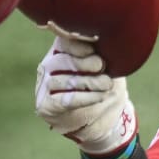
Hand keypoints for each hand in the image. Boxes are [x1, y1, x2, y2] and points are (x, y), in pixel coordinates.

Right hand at [34, 24, 136, 155]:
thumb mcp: (106, 65)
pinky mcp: (46, 106)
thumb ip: (104, 53)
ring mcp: (45, 86)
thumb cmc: (101, 84)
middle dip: (84, 63)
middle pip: (62, 61)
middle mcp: (49, 66)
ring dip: (88, 82)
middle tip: (102, 67)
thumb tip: (113, 42)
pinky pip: (64, 100)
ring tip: (106, 85)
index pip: (63, 42)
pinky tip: (99, 96)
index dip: (77, 45)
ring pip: (63, 81)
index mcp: (61, 51)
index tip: (92, 49)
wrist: (97, 117)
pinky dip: (83, 98)